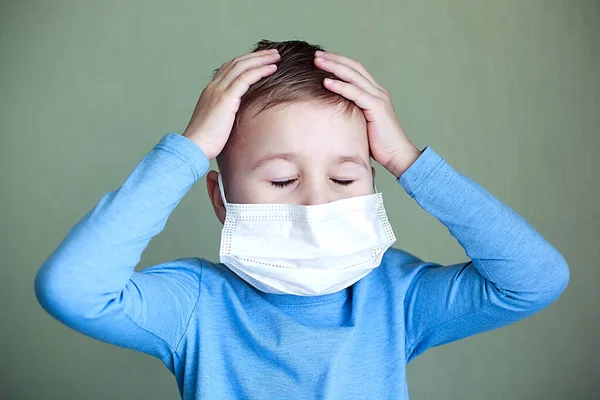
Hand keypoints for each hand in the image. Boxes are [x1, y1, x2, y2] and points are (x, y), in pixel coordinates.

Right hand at [182, 49, 280, 159]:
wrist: (195, 146)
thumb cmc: (206, 141)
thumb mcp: (217, 122)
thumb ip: (227, 114)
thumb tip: (239, 117)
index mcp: (211, 91)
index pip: (229, 68)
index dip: (246, 61)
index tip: (261, 60)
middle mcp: (214, 87)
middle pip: (237, 63)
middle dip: (256, 56)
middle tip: (273, 52)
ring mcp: (218, 90)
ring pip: (242, 66)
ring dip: (261, 59)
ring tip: (276, 56)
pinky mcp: (225, 98)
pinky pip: (245, 78)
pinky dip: (260, 71)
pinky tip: (272, 68)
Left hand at [313, 51, 421, 177]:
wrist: (397, 155)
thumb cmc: (377, 144)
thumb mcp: (360, 123)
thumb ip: (350, 113)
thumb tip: (330, 114)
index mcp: (374, 93)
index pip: (355, 70)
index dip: (338, 62)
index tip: (321, 59)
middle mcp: (377, 91)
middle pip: (354, 67)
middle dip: (334, 59)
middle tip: (316, 54)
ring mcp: (378, 97)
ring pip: (353, 76)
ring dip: (334, 67)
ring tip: (318, 61)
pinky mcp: (377, 107)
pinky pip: (355, 93)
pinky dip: (340, 86)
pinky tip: (326, 82)